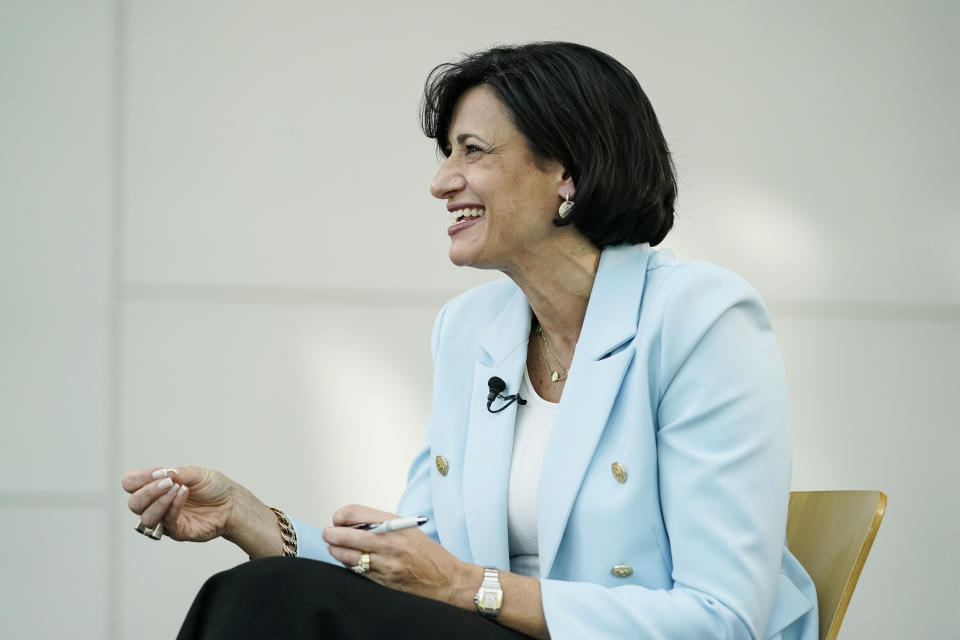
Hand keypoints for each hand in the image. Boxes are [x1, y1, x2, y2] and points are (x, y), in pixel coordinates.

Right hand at [122, 466, 236, 542]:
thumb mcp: (197, 473)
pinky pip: (167, 522)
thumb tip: (164, 474)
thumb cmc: (214, 487)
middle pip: (133, 503)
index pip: (131, 484)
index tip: (160, 471)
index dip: (139, 478)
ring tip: (178, 488)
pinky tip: (184, 493)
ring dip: (159, 500)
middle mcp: (156, 505)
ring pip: (146, 517)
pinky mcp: (177, 531)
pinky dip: (173, 506)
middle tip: (167, 482)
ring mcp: (165, 520)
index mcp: (156, 488)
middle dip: (147, 491)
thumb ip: (179, 473)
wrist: (233, 503)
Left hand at [323, 504, 476, 607]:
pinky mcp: (383, 580)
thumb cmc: (429, 554)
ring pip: (348, 556)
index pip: (357, 514)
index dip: (341, 515)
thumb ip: (383, 524)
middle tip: (328, 533)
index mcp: (396, 525)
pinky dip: (349, 564)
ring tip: (333, 547)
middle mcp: (390, 543)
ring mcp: (385, 563)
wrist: (447, 580)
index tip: (337, 518)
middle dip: (332, 534)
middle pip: (348, 536)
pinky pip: (357, 571)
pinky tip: (348, 560)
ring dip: (336, 551)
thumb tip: (354, 522)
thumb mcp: (409, 529)